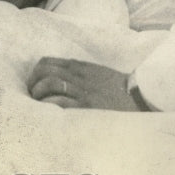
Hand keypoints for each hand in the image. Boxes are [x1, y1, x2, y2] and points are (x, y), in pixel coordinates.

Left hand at [27, 57, 141, 110]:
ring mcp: (82, 90)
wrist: (141, 99)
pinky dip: (49, 105)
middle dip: (33, 82)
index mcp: (80, 67)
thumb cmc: (119, 91)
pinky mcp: (86, 106)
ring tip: (39, 104)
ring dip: (39, 93)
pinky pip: (60, 101)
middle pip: (44, 71)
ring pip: (49, 83)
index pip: (47, 62)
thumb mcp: (97, 74)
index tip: (33, 84)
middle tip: (33, 95)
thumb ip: (79, 74)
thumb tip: (59, 79)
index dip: (35, 73)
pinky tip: (48, 112)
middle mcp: (78, 75)